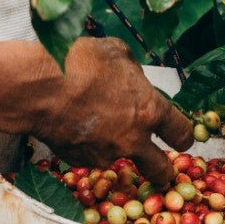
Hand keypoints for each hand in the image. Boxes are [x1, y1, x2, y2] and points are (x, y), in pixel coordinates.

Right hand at [32, 36, 192, 185]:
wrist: (40, 88)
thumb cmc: (80, 63)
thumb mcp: (117, 52)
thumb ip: (133, 71)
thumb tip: (134, 77)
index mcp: (149, 111)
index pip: (182, 133)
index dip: (184, 136)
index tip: (181, 137)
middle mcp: (133, 140)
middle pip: (160, 170)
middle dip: (163, 170)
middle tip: (159, 164)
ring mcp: (106, 155)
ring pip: (120, 160)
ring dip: (115, 148)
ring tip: (96, 124)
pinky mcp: (80, 161)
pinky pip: (91, 156)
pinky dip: (88, 146)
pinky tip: (75, 125)